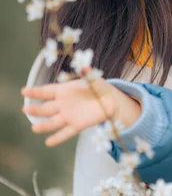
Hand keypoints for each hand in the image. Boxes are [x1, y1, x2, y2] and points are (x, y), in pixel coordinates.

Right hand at [22, 78, 140, 146]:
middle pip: (46, 108)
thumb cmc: (98, 87)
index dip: (35, 91)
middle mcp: (62, 104)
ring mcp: (68, 115)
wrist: (110, 100)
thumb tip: (85, 65)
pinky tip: (48, 143)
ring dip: (43, 126)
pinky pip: (65, 132)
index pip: (46, 91)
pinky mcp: (77, 125)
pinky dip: (57, 138)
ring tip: (34, 129)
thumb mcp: (92, 78)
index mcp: (63, 91)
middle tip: (26, 109)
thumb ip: (87, 73)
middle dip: (36, 109)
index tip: (24, 91)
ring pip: (53, 122)